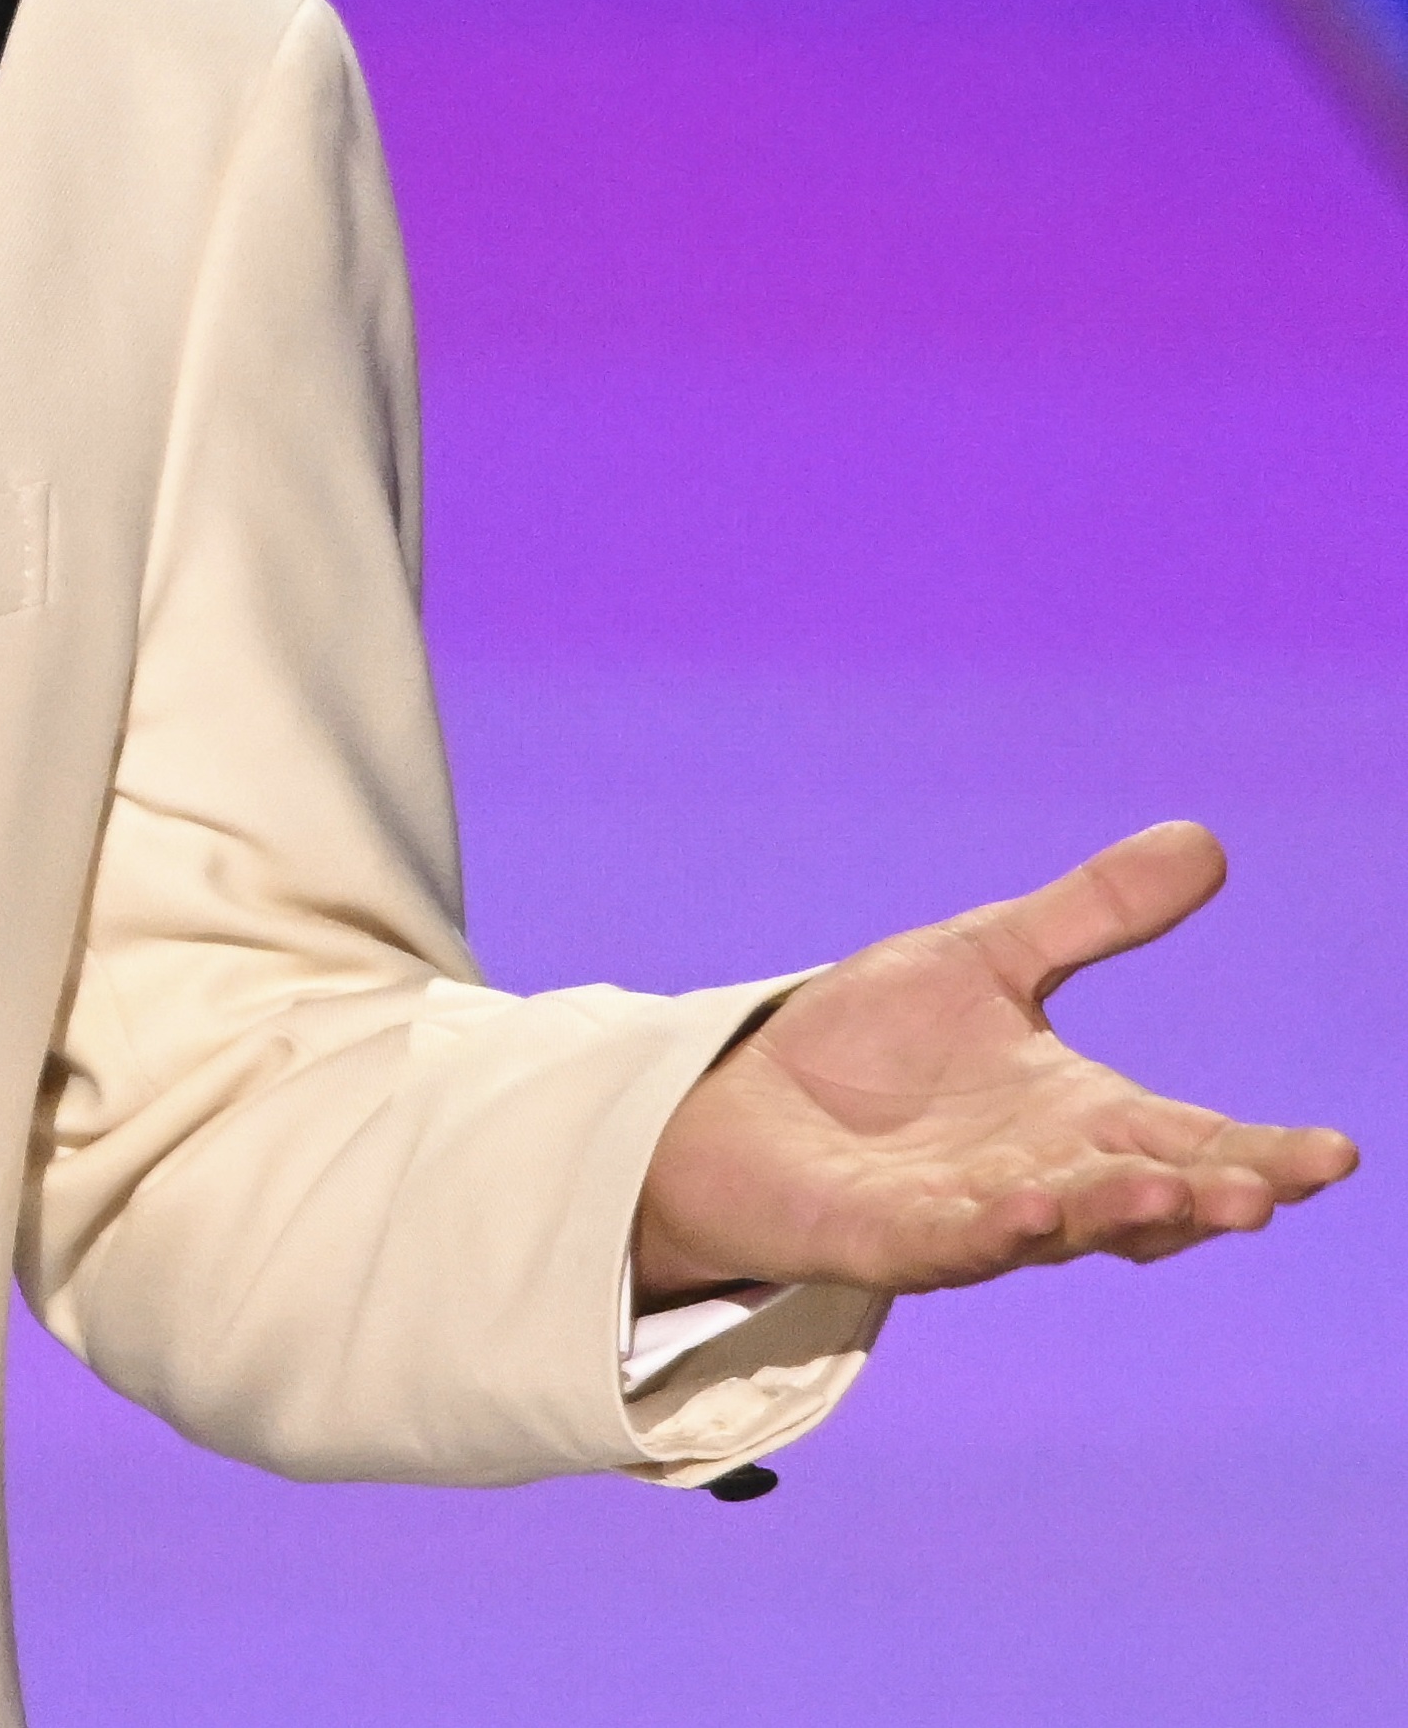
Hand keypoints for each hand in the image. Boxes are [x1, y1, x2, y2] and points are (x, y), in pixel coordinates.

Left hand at [635, 821, 1356, 1301]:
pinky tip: (1025, 1208)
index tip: (1337, 1153)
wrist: (746, 1098)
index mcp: (1083, 1121)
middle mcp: (1046, 1181)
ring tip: (1173, 1192)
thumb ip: (1092, 915)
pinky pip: (950, 1243)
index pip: (1196, 1142)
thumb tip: (1206, 840)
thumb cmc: (873, 1046)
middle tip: (1267, 1191)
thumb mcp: (986, 960)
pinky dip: (991, 1232)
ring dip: (1117, 1214)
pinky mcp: (889, 1238)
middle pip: (1148, 1199)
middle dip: (1208, 1197)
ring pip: (1063, 1228)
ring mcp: (972, 1219)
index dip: (1265, 1154)